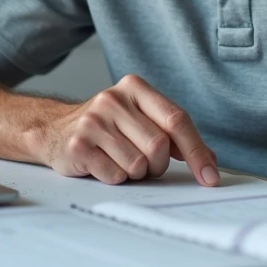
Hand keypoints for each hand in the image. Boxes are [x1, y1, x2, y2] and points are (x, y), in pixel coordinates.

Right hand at [34, 74, 219, 186]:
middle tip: (145, 163)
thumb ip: (174, 134)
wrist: (54, 131)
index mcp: (134, 87)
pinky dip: (116, 178)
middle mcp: (112, 99)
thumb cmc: (107, 128)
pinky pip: (115, 175)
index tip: (211, 176)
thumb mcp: (140, 119)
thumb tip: (211, 162)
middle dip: (158, 165)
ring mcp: (93, 121)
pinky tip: (103, 165)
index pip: (176, 119)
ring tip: (119, 160)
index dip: (197, 151)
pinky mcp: (78, 145)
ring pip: (138, 164)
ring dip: (135, 173)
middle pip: (159, 146)